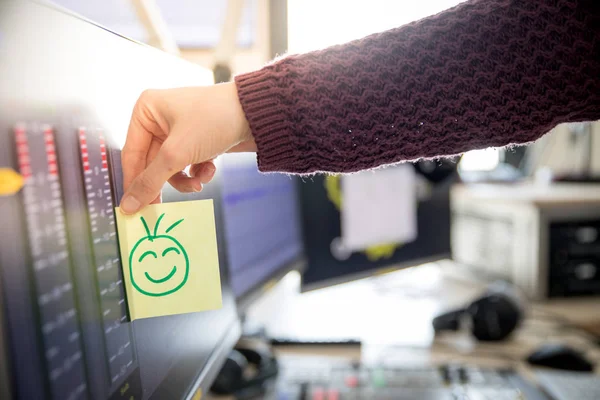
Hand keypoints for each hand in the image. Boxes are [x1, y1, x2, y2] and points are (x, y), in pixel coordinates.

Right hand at [119, 82, 254, 213]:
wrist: (257, 115)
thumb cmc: (213, 121)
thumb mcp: (177, 153)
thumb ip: (150, 181)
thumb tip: (127, 206)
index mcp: (146, 110)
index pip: (132, 154)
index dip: (133, 183)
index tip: (133, 209)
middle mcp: (160, 118)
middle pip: (152, 163)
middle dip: (166, 182)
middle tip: (163, 208)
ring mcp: (180, 130)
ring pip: (171, 167)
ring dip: (184, 179)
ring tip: (199, 183)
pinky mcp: (198, 140)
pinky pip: (188, 164)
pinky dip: (198, 171)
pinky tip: (210, 169)